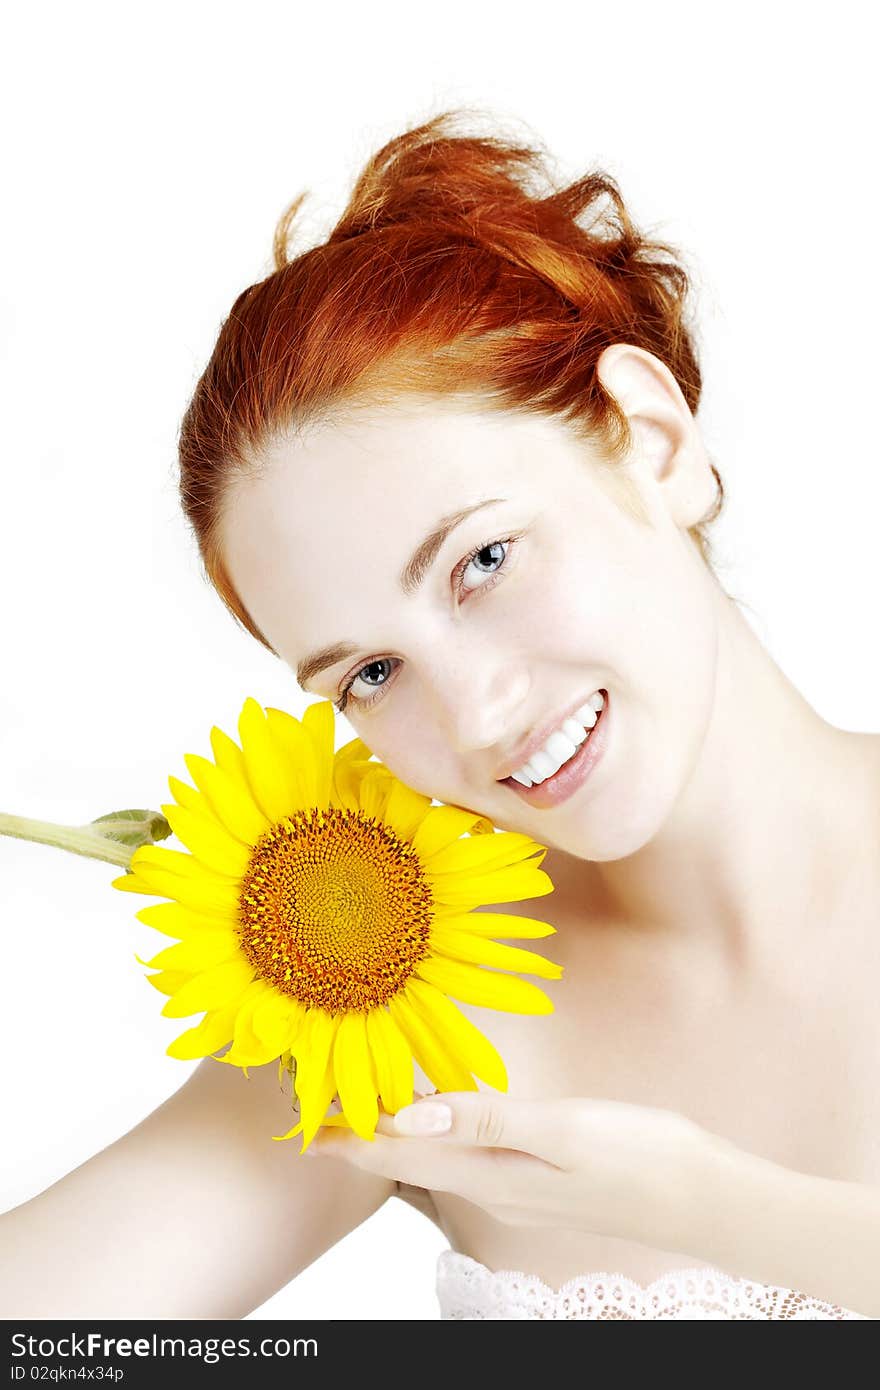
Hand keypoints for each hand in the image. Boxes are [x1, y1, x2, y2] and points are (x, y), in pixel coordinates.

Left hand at [308, 1091, 712, 1250]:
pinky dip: (433, 1135)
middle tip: (316, 1098)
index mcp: (488, 1177)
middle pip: (404, 1163)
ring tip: (357, 1103)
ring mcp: (511, 1186)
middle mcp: (490, 1187)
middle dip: (359, 1133)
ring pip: (431, 1160)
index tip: (302, 1117)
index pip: (396, 1159)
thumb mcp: (562, 1132)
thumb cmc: (639, 1158)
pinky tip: (433, 1117)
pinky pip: (463, 1157)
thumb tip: (408, 1117)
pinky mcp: (531, 1176)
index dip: (347, 1136)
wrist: (700, 1194)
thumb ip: (484, 1121)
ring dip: (392, 1135)